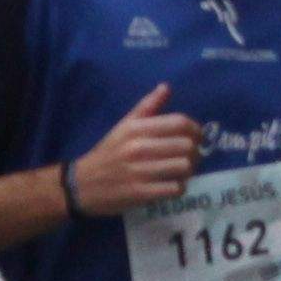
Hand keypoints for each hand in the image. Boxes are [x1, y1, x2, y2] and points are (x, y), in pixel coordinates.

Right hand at [73, 96, 203, 217]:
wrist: (83, 184)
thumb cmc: (108, 153)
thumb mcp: (123, 126)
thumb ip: (147, 107)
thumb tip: (166, 87)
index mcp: (136, 128)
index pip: (179, 123)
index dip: (196, 129)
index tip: (197, 136)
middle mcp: (138, 147)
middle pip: (186, 146)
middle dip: (195, 152)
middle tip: (191, 156)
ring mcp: (140, 171)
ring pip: (184, 167)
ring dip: (189, 170)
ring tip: (182, 170)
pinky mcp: (141, 193)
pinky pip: (175, 189)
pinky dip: (179, 187)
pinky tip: (172, 184)